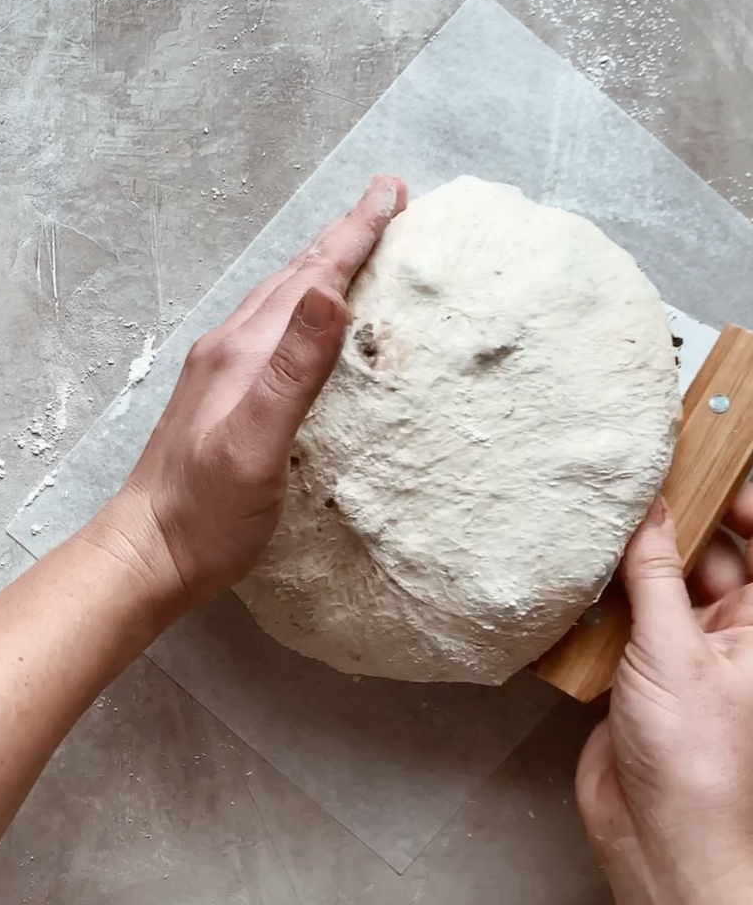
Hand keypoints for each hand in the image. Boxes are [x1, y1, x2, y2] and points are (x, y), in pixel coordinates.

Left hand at [86, 175, 406, 616]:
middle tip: (385, 200)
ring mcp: (219, 371)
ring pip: (279, 299)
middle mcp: (229, 349)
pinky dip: (302, 306)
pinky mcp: (219, 396)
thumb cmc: (205, 511)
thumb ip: (290, 368)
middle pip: (294, 277)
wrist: (146, 549)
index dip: (354, 234)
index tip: (392, 193)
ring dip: (320, 265)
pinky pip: (270, 329)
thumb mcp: (255, 442)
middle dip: (342, 236)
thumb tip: (329, 292)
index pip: (311, 279)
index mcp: (243, 352)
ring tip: (352, 245)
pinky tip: (308, 321)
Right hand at [576, 487, 752, 903]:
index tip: (703, 459)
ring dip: (618, 565)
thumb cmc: (700, 763)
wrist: (659, 839)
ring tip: (586, 529)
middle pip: (700, 555)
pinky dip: (587, 602)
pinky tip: (564, 582)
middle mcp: (723, 633)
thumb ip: (654, 576)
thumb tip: (649, 511)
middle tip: (624, 484)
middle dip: (664, 523)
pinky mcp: (630, 671)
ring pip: (647, 584)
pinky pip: (609, 618)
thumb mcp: (676, 653)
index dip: (740, 500)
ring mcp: (676, 651)